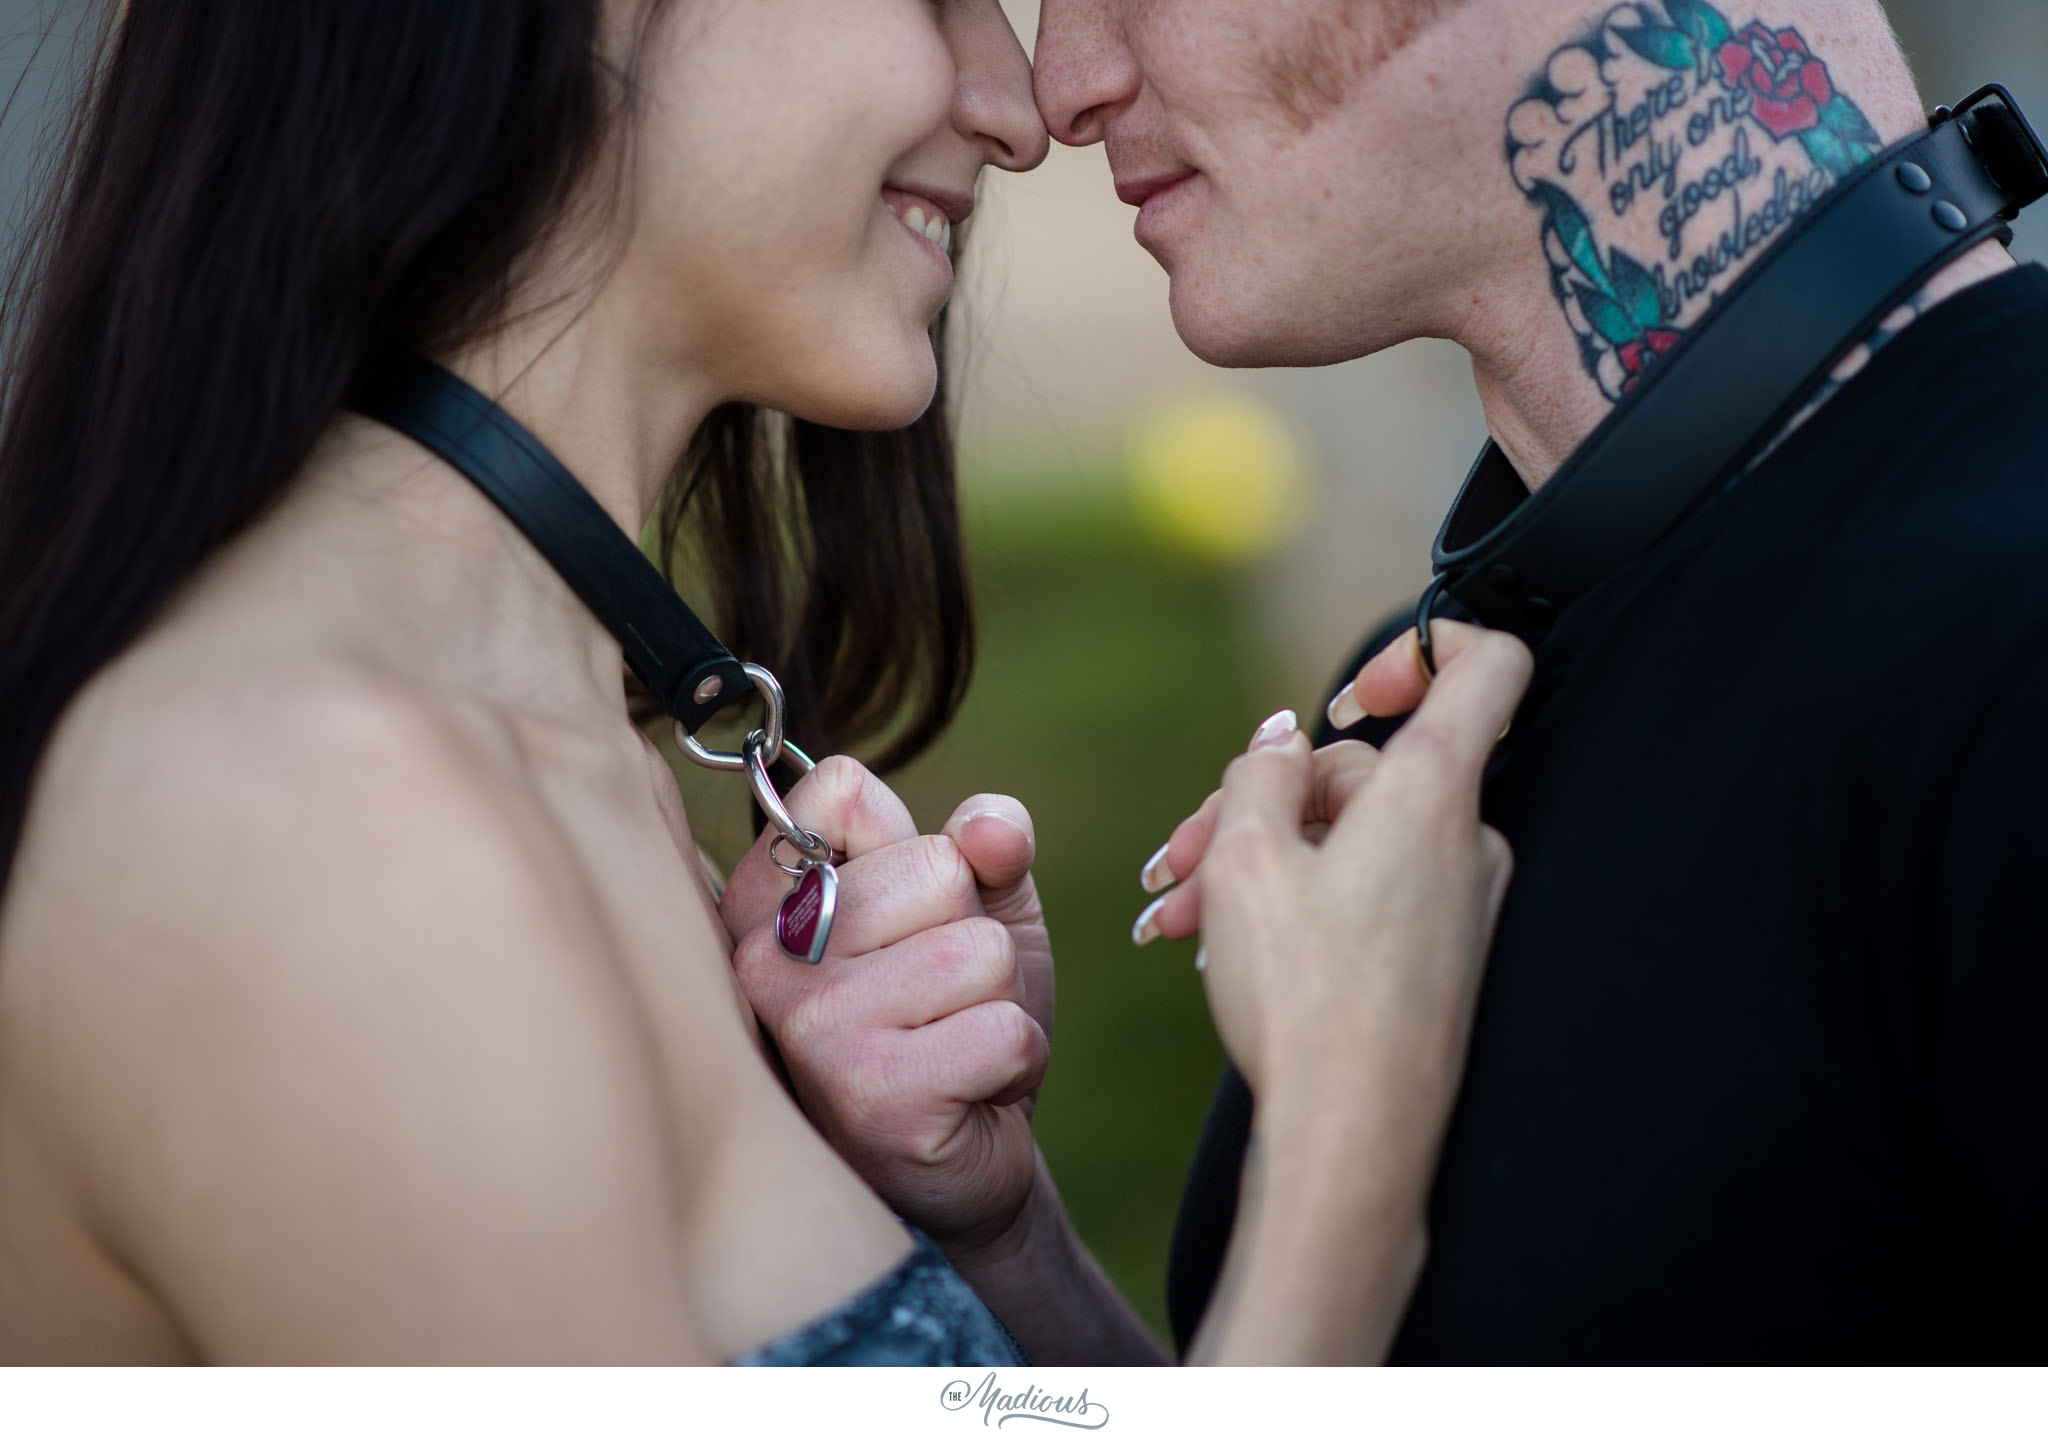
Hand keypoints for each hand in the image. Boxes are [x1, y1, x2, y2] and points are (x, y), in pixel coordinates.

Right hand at [718, 757, 1054, 1249]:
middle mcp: (763, 960)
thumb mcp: (972, 908)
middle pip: (934, 867)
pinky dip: (1015, 1059)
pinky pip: (1004, 1029)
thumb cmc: (949, 1019)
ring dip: (999, 1003)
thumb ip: (986, 843)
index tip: (899, 920)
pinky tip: (966, 1092)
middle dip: (974, 934)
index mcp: (763, 901)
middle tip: (937, 1002)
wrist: (960, 1161)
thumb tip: (992, 829)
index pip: (840, 791)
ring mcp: (810, 1028)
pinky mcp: (871, 1095)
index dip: (912, 846)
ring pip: (979, 950)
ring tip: (952, 1045)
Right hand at [1154, 624, 1531, 1116]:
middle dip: (1257, 802)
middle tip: (1179, 858)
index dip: (1419, 646)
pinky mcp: (1438, 956)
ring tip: (1172, 913)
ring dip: (1254, 860)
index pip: (1485, 664)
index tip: (1348, 692)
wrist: (1353, 1137)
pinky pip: (1362, 894)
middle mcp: (1465, 840)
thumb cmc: (1304, 995)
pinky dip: (1292, 902)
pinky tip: (1216, 943)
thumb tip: (1284, 738)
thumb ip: (1261, 772)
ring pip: (1346, 839)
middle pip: (1363, 770)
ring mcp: (1458, 903)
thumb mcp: (1247, 859)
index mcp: (1434, 793)